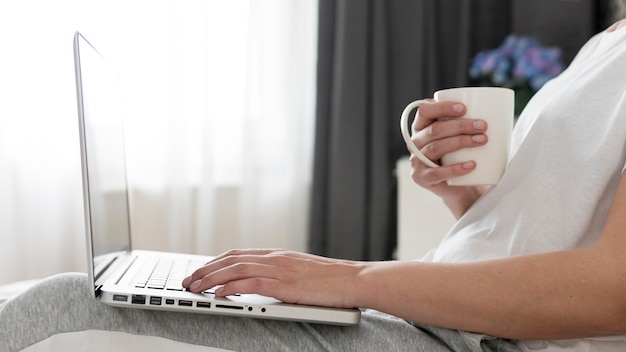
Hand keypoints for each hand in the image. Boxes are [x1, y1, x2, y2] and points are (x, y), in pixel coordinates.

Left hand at [182, 249, 364, 307]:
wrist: (354, 279)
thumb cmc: (331, 280)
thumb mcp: (300, 273)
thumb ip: (280, 275)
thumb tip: (260, 284)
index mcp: (277, 255)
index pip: (237, 254)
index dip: (215, 262)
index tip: (200, 271)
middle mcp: (275, 257)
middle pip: (231, 259)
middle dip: (206, 269)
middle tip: (189, 279)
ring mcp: (279, 269)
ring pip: (235, 268)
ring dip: (211, 277)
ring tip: (196, 287)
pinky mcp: (285, 283)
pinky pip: (250, 283)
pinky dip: (231, 287)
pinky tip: (219, 293)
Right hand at [406, 100, 487, 216]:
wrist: (461, 187)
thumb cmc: (461, 155)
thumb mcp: (461, 135)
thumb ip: (466, 120)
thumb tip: (492, 105)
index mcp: (421, 127)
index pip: (424, 111)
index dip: (441, 107)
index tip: (464, 108)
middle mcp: (415, 142)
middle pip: (434, 130)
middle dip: (460, 125)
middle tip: (483, 126)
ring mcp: (416, 161)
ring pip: (436, 148)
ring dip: (460, 142)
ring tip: (482, 141)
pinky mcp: (422, 178)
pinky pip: (437, 172)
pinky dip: (455, 168)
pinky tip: (472, 165)